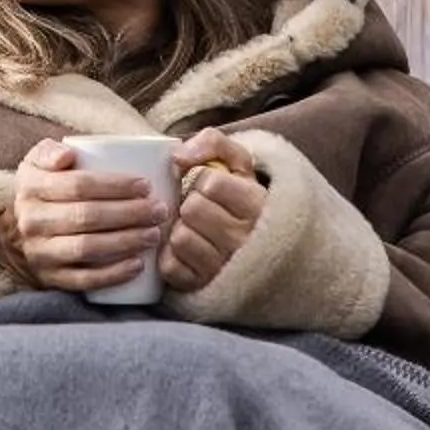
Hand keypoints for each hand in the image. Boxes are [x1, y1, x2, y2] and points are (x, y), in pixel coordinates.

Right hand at [0, 139, 168, 293]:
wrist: (20, 231)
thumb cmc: (45, 188)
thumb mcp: (39, 162)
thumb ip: (51, 151)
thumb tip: (68, 154)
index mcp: (30, 186)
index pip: (77, 185)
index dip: (114, 185)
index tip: (145, 185)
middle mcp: (31, 221)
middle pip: (85, 216)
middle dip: (129, 213)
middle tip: (158, 210)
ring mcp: (39, 252)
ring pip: (86, 248)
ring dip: (125, 241)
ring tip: (153, 234)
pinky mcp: (50, 278)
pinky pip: (84, 280)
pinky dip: (113, 274)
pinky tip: (138, 266)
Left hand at [159, 130, 267, 294]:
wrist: (260, 248)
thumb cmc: (239, 198)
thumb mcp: (237, 162)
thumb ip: (213, 142)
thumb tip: (178, 156)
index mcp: (256, 206)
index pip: (211, 183)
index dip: (202, 180)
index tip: (209, 186)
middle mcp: (244, 240)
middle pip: (192, 209)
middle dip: (189, 203)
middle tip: (197, 207)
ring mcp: (224, 267)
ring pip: (180, 238)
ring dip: (178, 229)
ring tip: (192, 228)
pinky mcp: (203, 286)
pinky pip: (170, 265)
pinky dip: (170, 255)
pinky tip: (185, 249)